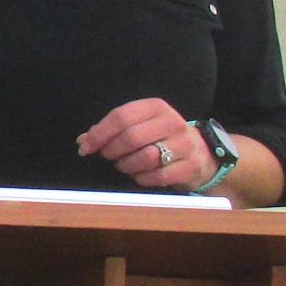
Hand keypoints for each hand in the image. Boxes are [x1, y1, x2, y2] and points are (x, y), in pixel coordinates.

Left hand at [76, 98, 217, 192]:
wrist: (201, 154)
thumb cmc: (162, 138)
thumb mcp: (141, 125)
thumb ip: (113, 130)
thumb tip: (83, 141)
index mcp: (156, 107)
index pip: (121, 116)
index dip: (99, 133)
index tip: (85, 147)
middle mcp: (172, 121)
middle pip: (132, 137)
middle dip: (112, 151)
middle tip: (108, 157)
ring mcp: (184, 144)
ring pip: (145, 158)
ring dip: (127, 166)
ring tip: (124, 166)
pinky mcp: (190, 166)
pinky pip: (158, 176)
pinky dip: (142, 179)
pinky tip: (140, 175)